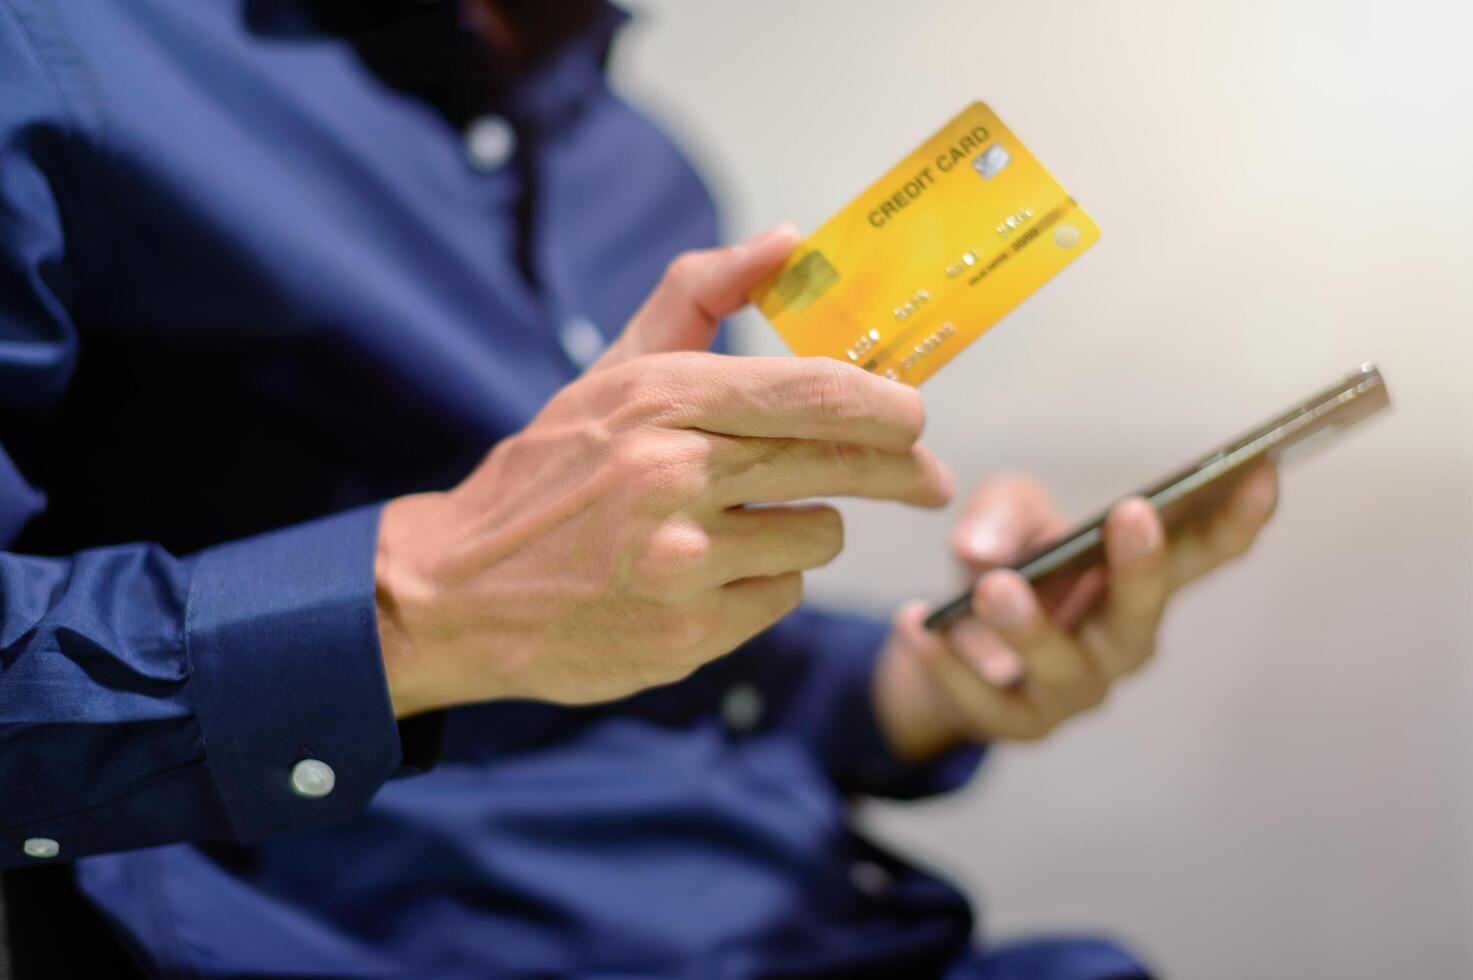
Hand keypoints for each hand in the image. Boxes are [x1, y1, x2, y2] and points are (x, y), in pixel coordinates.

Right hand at [377, 226, 953, 715]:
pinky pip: (781, 598)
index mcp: (658, 398)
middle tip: (928, 478)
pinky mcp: (686, 637)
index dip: (885, 403)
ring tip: (744, 525)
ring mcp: (679, 563)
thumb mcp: (610, 370)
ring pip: (818, 534)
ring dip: (802, 527)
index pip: (811, 390)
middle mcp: (671, 476)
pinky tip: (709, 577)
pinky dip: (763, 586)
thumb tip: (790, 240)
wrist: (459, 589)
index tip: (915, 414)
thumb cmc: (550, 473)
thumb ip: (699, 294)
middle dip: (900, 469)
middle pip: (839, 464)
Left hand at [875, 468, 1277, 758]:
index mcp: (1136, 583)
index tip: (1264, 468)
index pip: (1203, 557)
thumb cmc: (1008, 566)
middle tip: (1132, 516)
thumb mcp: (1007, 517)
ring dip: (1032, 628)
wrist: (948, 642)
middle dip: (1142, 569)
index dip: (1239, 518)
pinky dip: (951, 668)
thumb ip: (1004, 512)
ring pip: (1066, 668)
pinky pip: (989, 705)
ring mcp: (1074, 690)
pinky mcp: (1018, 724)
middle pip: (1143, 617)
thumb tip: (983, 551)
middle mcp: (1120, 642)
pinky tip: (918, 626)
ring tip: (993, 588)